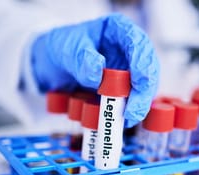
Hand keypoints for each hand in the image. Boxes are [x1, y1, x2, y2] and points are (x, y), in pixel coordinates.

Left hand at [31, 13, 159, 126]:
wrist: (52, 65)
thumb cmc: (62, 48)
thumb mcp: (67, 49)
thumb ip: (81, 59)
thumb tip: (98, 75)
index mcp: (118, 30)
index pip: (138, 42)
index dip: (143, 62)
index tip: (139, 81)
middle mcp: (128, 50)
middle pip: (147, 68)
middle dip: (144, 91)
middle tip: (133, 112)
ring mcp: (128, 70)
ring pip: (143, 88)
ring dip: (138, 105)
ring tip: (126, 120)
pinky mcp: (123, 88)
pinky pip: (131, 100)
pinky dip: (127, 111)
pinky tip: (121, 120)